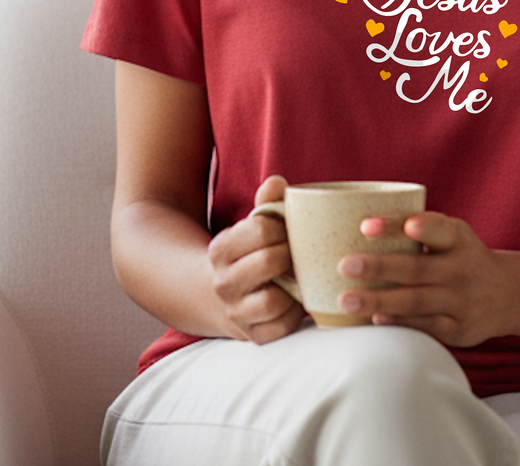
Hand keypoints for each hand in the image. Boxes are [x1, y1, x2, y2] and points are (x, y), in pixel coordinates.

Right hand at [205, 175, 304, 343]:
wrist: (224, 295)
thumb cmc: (250, 253)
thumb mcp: (252, 226)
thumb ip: (267, 202)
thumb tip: (277, 182)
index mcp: (220, 249)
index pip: (260, 229)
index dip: (283, 227)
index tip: (288, 230)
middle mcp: (222, 283)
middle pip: (269, 261)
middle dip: (291, 254)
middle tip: (299, 253)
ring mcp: (235, 312)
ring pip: (273, 300)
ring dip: (293, 288)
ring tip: (297, 277)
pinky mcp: (253, 336)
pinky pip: (282, 327)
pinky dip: (295, 314)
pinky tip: (295, 300)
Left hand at [335, 212, 516, 346]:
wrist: (509, 294)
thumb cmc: (462, 256)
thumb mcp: (451, 234)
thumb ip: (414, 227)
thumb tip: (359, 227)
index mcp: (458, 238)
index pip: (431, 228)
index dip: (399, 226)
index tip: (366, 227)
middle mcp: (462, 269)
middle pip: (416, 268)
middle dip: (378, 267)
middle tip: (344, 265)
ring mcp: (462, 301)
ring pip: (416, 300)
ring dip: (378, 300)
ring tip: (345, 301)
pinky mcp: (459, 329)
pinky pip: (426, 325)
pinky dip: (400, 322)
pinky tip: (376, 319)